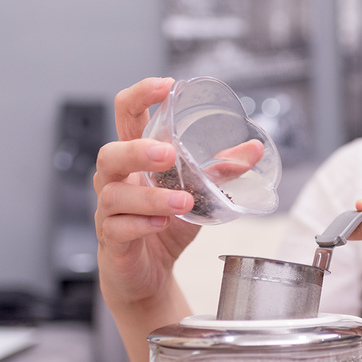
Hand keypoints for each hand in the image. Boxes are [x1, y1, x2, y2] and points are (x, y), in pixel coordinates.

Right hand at [94, 77, 198, 307]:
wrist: (147, 275)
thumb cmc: (164, 226)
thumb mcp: (197, 195)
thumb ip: (220, 171)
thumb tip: (252, 150)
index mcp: (134, 159)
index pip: (126, 116)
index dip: (141, 96)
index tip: (166, 86)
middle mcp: (116, 180)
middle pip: (109, 154)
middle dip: (137, 150)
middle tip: (168, 153)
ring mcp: (108, 211)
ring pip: (114, 194)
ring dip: (151, 196)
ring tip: (183, 200)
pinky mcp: (112, 240)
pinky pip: (118, 228)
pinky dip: (141, 224)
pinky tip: (162, 224)